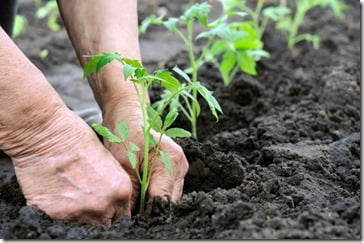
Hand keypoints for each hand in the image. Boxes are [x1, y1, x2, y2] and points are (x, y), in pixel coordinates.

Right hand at [9, 106, 132, 225]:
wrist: (45, 134)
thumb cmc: (77, 137)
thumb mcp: (108, 159)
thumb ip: (114, 184)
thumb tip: (114, 199)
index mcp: (120, 190)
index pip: (124, 215)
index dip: (116, 211)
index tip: (110, 208)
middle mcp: (102, 205)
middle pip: (106, 223)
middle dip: (101, 215)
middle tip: (90, 200)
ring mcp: (78, 212)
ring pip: (84, 224)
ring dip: (81, 213)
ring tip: (72, 193)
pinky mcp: (53, 214)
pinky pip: (60, 220)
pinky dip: (60, 210)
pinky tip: (57, 193)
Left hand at [102, 99, 188, 209]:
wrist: (127, 115)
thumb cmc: (124, 135)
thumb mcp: (123, 166)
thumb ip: (131, 194)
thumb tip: (131, 218)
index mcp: (171, 162)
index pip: (163, 200)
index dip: (148, 214)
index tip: (133, 221)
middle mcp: (181, 165)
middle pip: (169, 201)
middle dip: (151, 210)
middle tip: (131, 214)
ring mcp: (180, 167)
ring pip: (169, 197)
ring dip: (153, 203)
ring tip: (135, 203)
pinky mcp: (175, 169)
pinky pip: (167, 189)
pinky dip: (154, 194)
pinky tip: (141, 193)